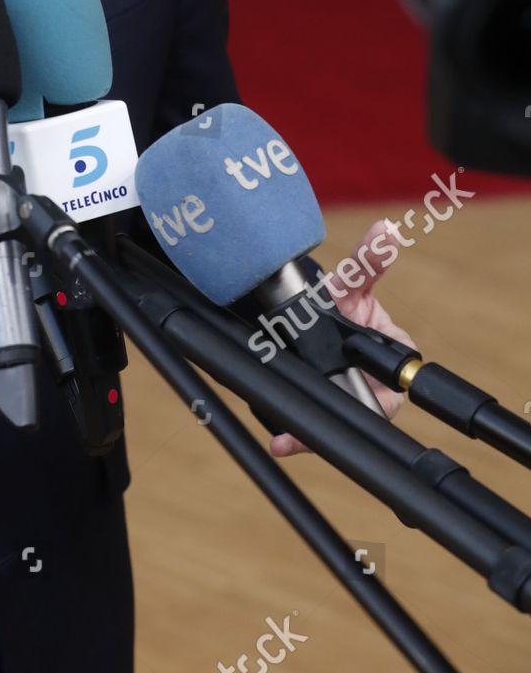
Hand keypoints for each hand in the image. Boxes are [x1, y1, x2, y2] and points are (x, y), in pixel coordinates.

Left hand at [270, 220, 416, 457]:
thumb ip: (366, 261)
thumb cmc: (344, 302)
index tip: (359, 404)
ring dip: (306, 435)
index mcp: (392, 357)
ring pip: (329, 423)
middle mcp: (374, 383)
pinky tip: (279, 441)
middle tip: (299, 434)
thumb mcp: (350, 284)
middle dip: (328, 424)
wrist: (320, 311)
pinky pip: (308, 426)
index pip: (391, 389)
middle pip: (354, 411)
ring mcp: (344, 394)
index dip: (377, 402)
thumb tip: (384, 231)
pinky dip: (295, 436)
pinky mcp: (318, 402)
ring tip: (285, 440)